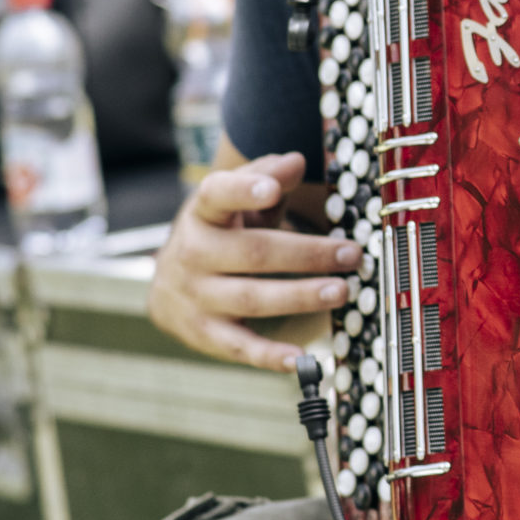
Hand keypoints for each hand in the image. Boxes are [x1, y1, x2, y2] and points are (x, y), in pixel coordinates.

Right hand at [148, 151, 362, 370]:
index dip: (244, 190)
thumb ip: (267, 178)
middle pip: (252, 252)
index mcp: (203, 213)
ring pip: (251, 299)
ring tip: (342, 291)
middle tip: (351, 254)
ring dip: (300, 297)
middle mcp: (194, 253)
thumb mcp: (236, 201)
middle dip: (306, 254)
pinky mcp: (206, 333)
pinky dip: (271, 356)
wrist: (169, 285)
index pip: (217, 195)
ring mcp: (197, 296)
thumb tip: (296, 161)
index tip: (272, 189)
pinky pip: (240, 347)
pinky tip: (304, 359)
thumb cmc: (219, 233)